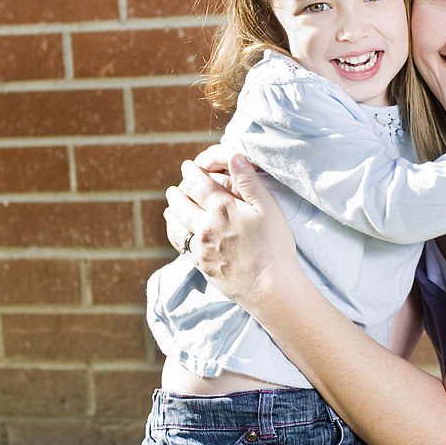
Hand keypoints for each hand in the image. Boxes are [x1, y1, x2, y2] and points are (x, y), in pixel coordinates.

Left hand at [164, 154, 297, 306]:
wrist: (270, 288)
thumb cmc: (274, 246)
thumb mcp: (268, 208)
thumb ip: (249, 181)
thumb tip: (235, 156)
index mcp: (222, 209)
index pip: (198, 183)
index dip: (191, 172)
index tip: (187, 166)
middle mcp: (205, 226)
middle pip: (181, 204)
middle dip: (177, 192)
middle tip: (174, 187)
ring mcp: (200, 248)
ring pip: (176, 225)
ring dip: (171, 212)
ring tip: (171, 206)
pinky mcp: (201, 265)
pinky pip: (180, 245)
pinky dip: (174, 233)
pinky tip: (177, 231)